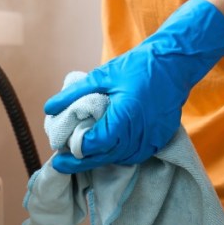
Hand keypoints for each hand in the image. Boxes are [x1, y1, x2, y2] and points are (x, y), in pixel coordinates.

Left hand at [45, 0, 223, 170]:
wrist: (174, 63)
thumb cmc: (138, 66)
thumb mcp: (102, 76)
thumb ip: (73, 94)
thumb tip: (49, 108)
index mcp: (125, 116)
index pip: (96, 143)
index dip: (77, 149)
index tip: (60, 150)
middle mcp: (140, 132)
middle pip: (106, 156)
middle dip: (82, 161)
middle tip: (61, 161)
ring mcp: (153, 139)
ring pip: (120, 159)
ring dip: (101, 158)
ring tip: (81, 155)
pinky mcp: (160, 140)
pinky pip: (135, 155)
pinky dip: (118, 154)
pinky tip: (106, 149)